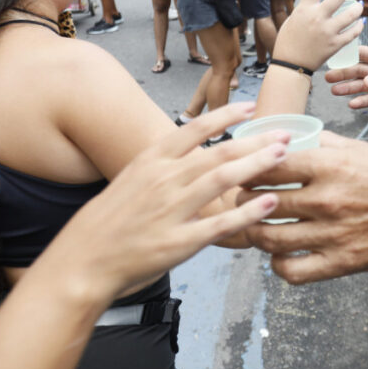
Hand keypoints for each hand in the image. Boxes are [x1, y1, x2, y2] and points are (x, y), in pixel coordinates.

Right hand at [32, 104, 284, 301]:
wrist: (80, 261)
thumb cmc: (109, 221)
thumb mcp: (132, 179)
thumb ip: (164, 165)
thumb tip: (195, 152)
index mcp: (151, 161)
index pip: (195, 128)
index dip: (226, 115)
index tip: (252, 106)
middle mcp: (163, 180)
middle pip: (219, 152)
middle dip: (257, 140)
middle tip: (286, 133)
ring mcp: (171, 211)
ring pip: (223, 180)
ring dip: (258, 165)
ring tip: (284, 156)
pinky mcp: (178, 242)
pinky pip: (219, 224)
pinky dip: (247, 212)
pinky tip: (270, 203)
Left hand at [244, 132, 367, 283]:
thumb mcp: (359, 148)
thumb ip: (321, 142)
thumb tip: (289, 137)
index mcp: (329, 166)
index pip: (268, 166)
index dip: (249, 168)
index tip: (245, 171)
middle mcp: (327, 199)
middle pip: (262, 202)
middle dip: (244, 200)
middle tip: (243, 199)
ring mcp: (333, 233)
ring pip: (270, 239)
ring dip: (255, 233)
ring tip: (255, 227)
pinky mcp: (341, 262)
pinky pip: (293, 271)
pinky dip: (278, 265)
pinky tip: (280, 255)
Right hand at [273, 0, 363, 69]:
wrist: (290, 65)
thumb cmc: (288, 42)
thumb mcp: (293, 19)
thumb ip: (305, 8)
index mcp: (304, 9)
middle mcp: (317, 17)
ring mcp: (328, 31)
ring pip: (351, 14)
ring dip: (358, 7)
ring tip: (359, 5)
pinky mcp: (335, 45)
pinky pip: (353, 32)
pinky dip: (359, 26)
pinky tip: (361, 21)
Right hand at [325, 46, 367, 115]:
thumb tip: (367, 83)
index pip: (364, 54)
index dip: (349, 55)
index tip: (334, 57)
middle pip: (359, 71)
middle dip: (344, 74)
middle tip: (328, 77)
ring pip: (362, 85)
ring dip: (348, 88)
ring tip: (334, 91)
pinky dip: (361, 102)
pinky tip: (351, 104)